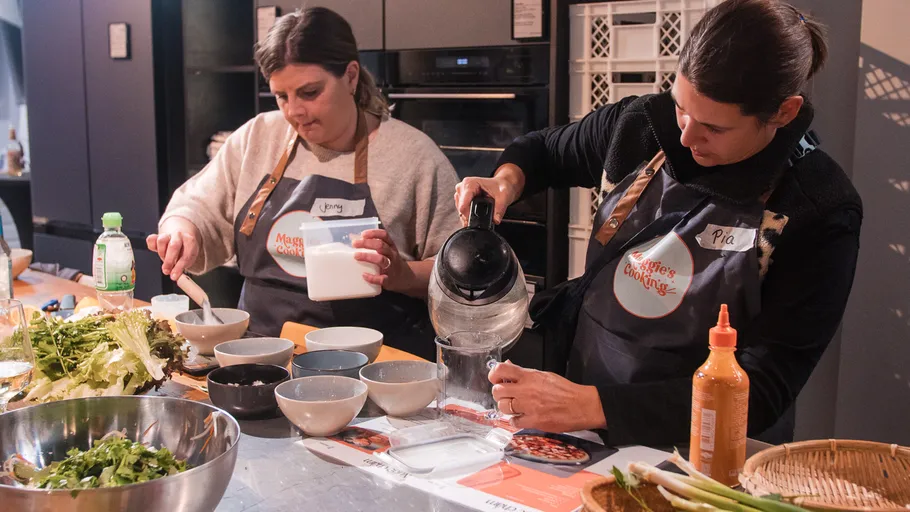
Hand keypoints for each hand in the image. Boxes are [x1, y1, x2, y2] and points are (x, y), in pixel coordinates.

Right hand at [146, 231, 199, 280]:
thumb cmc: (185, 250)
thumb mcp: (189, 258)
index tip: (174, 276)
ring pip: (161, 241)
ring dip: (161, 253)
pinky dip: (152, 246)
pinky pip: (151, 239)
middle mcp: (179, 235)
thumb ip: (182, 266)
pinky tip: (156, 251)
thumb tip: (174, 276)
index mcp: (190, 240)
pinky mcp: (157, 236)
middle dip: (169, 261)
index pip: (185, 254)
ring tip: (164, 259)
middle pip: (173, 246)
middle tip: (166, 271)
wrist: (182, 238)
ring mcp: (168, 234)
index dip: (179, 267)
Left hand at [352, 229, 414, 293]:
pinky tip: (364, 275)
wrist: (405, 278)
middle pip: (381, 246)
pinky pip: (382, 279)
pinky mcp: (389, 280)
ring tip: (356, 256)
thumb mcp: (386, 251)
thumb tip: (352, 238)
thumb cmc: (390, 262)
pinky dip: (372, 277)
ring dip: (368, 256)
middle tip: (354, 244)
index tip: (363, 234)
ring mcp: (391, 267)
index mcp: (391, 246)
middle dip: (367, 243)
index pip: (384, 236)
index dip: (374, 233)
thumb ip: (372, 245)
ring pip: (381, 259)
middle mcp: (392, 255)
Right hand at [453, 164, 524, 226]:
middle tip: (483, 216)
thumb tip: (495, 220)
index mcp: (469, 183)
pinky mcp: (461, 198)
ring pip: (460, 211)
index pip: (463, 205)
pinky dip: (469, 214)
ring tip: (481, 212)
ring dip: (469, 216)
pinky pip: (462, 210)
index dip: (469, 215)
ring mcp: (461, 193)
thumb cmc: (501, 186)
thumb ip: (499, 209)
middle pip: (461, 209)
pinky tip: (477, 212)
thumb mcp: (503, 197)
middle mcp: (462, 187)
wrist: (502, 184)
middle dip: (471, 216)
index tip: (477, 221)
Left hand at [490, 361, 606, 432]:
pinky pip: (513, 422)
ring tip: (515, 407)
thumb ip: (524, 373)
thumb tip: (508, 366)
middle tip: (507, 395)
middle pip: (497, 391)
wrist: (582, 405)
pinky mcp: (533, 421)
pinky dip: (515, 420)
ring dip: (506, 407)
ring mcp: (529, 406)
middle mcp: (526, 390)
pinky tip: (522, 417)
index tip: (496, 379)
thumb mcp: (544, 375)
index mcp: (529, 376)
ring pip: (503, 407)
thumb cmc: (565, 391)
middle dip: (500, 394)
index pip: (501, 370)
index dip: (494, 375)